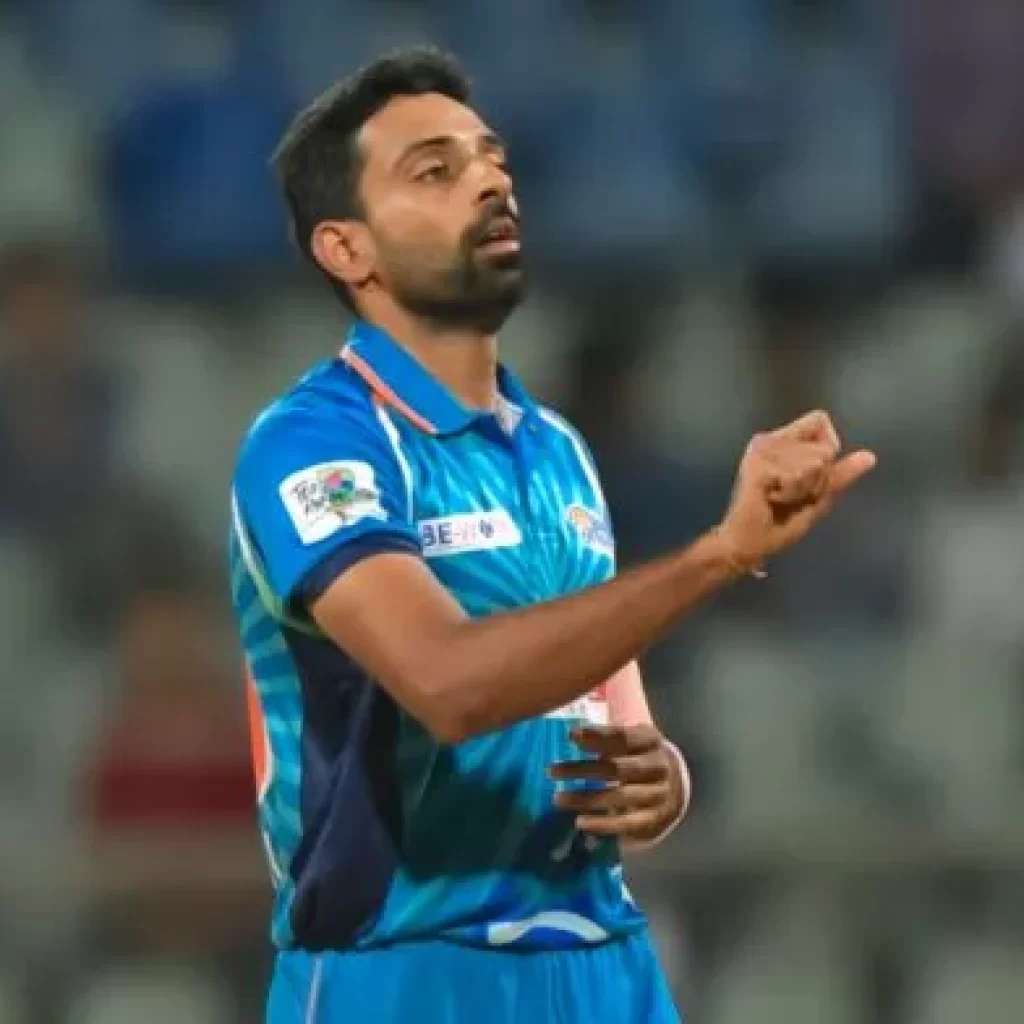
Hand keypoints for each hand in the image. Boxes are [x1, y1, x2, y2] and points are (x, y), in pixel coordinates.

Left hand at [548, 724, 688, 847]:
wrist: (673, 785)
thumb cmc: (638, 757)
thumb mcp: (630, 740)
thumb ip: (606, 738)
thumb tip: (570, 737)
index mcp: (651, 739)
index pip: (623, 736)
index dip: (597, 735)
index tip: (571, 736)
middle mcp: (658, 765)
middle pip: (616, 768)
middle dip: (582, 769)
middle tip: (552, 771)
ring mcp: (658, 793)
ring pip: (619, 796)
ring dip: (586, 798)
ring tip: (558, 798)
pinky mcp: (654, 818)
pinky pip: (626, 823)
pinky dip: (602, 824)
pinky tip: (580, 822)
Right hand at [718, 410, 875, 573]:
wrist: (747, 544)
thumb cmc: (779, 523)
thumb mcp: (817, 496)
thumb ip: (840, 474)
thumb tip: (870, 456)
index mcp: (782, 441)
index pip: (819, 420)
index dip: (826, 449)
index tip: (806, 477)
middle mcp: (769, 439)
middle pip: (824, 447)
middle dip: (816, 479)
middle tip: (789, 495)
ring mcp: (762, 450)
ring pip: (815, 461)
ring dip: (803, 488)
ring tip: (777, 498)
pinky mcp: (757, 465)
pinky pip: (799, 475)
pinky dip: (790, 494)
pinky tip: (769, 499)